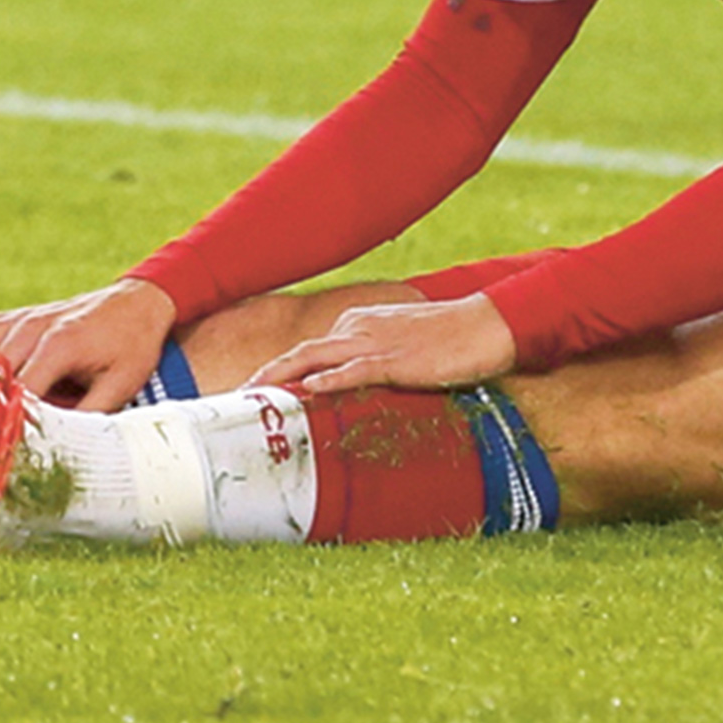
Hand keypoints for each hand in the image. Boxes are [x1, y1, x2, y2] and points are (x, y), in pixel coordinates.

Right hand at [0, 278, 177, 411]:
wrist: (140, 301)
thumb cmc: (133, 345)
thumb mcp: (121, 385)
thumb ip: (86, 417)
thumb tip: (57, 452)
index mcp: (58, 345)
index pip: (17, 393)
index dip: (2, 426)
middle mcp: (30, 328)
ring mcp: (17, 319)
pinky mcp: (12, 318)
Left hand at [247, 293, 515, 394]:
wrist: (486, 326)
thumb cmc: (448, 341)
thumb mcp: (400, 348)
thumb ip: (372, 365)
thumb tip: (352, 394)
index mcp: (357, 324)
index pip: (307, 350)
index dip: (277, 371)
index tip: (254, 392)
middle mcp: (357, 328)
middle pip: (299, 353)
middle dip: (265, 376)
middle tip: (236, 398)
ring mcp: (374, 342)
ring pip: (315, 359)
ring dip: (281, 379)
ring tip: (254, 398)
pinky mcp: (395, 358)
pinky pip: (354, 370)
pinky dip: (329, 380)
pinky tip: (309, 391)